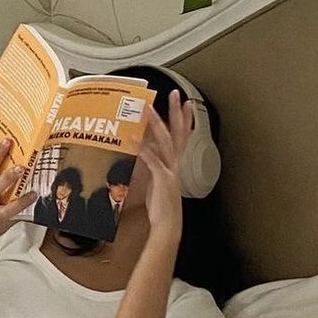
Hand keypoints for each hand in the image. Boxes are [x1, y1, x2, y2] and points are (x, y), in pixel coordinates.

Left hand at [138, 89, 193, 234]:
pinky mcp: (162, 178)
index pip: (182, 136)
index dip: (184, 119)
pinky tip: (133, 139)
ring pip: (165, 141)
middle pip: (178, 132)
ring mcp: (170, 170)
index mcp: (175, 163)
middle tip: (175, 93)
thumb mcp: (158, 182)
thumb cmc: (162, 206)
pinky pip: (151, 159)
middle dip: (176, 111)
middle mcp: (175, 163)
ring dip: (156, 123)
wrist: (168, 224)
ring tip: (148, 109)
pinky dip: (142, 148)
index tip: (185, 103)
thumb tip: (144, 154)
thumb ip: (153, 167)